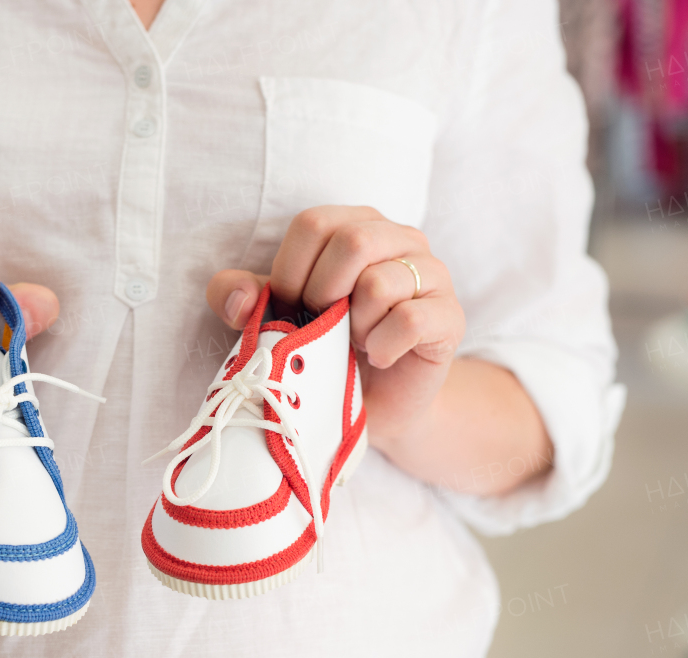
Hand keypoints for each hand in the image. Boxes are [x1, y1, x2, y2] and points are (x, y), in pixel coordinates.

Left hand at [206, 205, 465, 441]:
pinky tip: (378, 357)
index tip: (290, 310)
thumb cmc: (323, 351)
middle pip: (352, 241)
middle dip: (322, 295)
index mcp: (354, 224)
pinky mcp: (449, 316)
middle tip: (322, 327)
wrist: (372, 404)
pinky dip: (381, 346)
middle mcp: (398, 237)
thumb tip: (238, 298)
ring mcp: (431, 274)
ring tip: (354, 342)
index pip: (313, 223)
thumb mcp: (272, 320)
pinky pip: (409, 320)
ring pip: (380, 282)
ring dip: (353, 326)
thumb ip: (244, 298)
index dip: (290, 272)